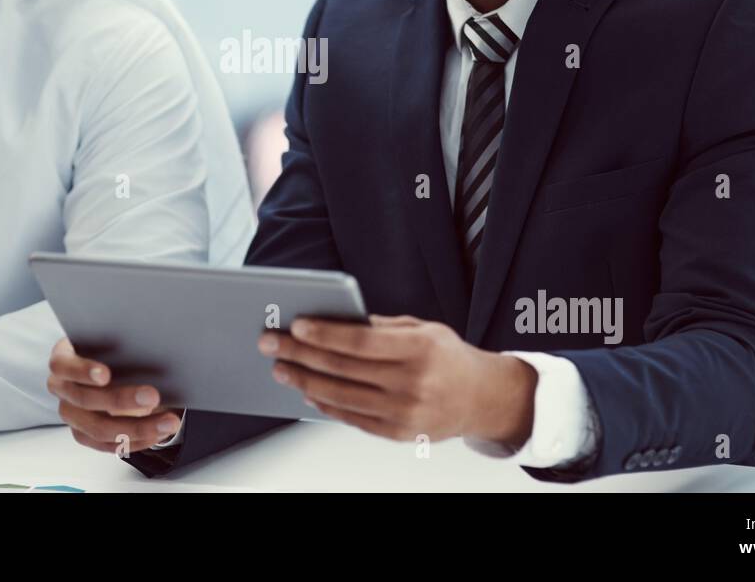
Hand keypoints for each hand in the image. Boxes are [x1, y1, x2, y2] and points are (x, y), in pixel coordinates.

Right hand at [46, 337, 181, 455]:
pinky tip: (158, 432)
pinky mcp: (84, 434)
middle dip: (121, 400)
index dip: (83, 371)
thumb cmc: (110, 351)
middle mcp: (62, 389)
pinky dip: (136, 440)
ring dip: (137, 427)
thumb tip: (150, 348)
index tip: (106, 374)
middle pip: (85, 400)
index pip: (63, 365)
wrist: (110, 368)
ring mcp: (71, 414)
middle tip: (153, 395)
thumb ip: (121, 347)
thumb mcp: (112, 341)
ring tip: (166, 421)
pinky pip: (108, 445)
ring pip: (98, 429)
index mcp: (63, 360)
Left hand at [259, 315, 536, 444]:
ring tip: (281, 368)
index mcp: (419, 348)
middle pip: (343, 368)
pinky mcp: (397, 433)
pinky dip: (325, 404)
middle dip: (300, 354)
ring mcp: (404, 412)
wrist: (482, 398)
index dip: (324, 334)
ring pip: (340, 396)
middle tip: (272, 343)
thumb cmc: (448, 357)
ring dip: (304, 381)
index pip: (360, 342)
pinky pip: (351, 418)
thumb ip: (381, 326)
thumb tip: (333, 321)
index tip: (295, 326)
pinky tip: (307, 391)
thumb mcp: (423, 328)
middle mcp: (412, 382)